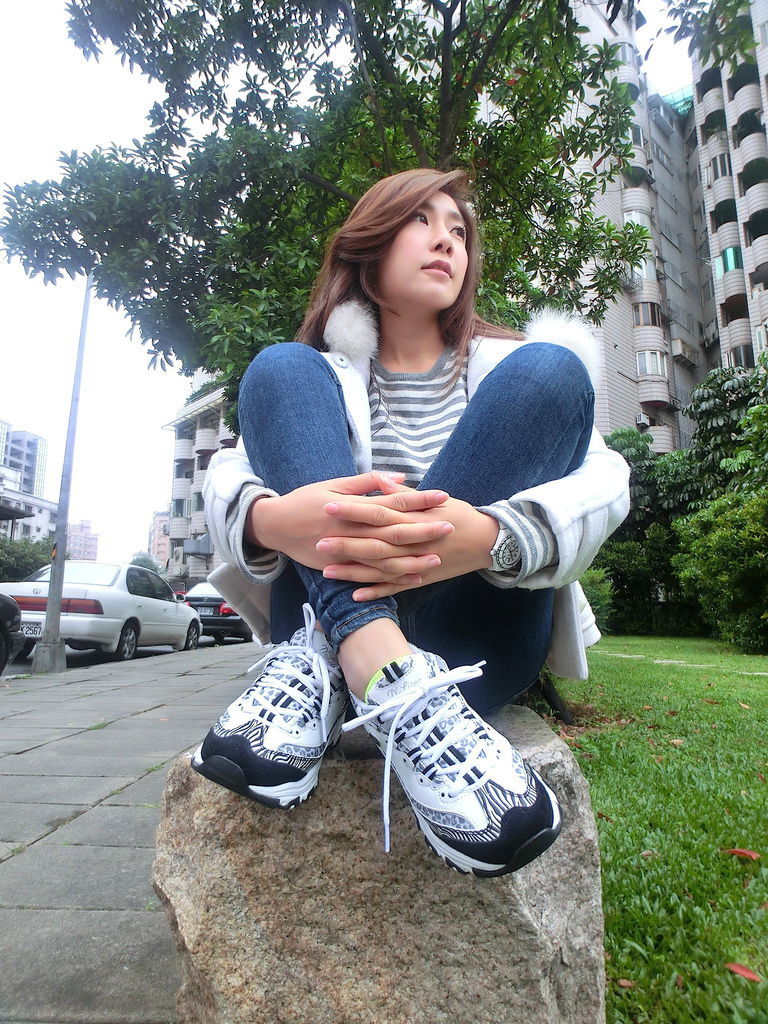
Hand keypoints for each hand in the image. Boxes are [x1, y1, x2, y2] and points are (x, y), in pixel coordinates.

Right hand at [248, 472, 452, 584]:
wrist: (276, 526)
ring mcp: (347, 552)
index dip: (419, 500)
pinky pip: (372, 576)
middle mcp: (352, 530)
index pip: (392, 502)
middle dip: (423, 530)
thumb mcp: (334, 484)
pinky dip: (393, 579)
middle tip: (449, 527)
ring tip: (437, 558)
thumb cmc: (306, 500)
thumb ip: (367, 482)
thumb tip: (400, 477)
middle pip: (394, 532)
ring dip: (413, 559)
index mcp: (353, 506)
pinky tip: (413, 578)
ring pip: (386, 559)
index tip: (442, 497)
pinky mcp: (341, 567)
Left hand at [319, 486, 498, 599]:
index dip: (353, 510)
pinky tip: (354, 595)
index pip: (378, 513)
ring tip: (326, 571)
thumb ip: (407, 495)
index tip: (329, 506)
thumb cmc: (461, 515)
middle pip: (375, 544)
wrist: (487, 542)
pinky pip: (395, 588)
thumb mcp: (437, 500)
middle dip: (346, 544)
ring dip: (354, 572)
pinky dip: (376, 592)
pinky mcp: (420, 580)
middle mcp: (414, 545)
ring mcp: (416, 565)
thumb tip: (383, 482)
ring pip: (380, 570)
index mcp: (415, 520)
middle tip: (319, 541)